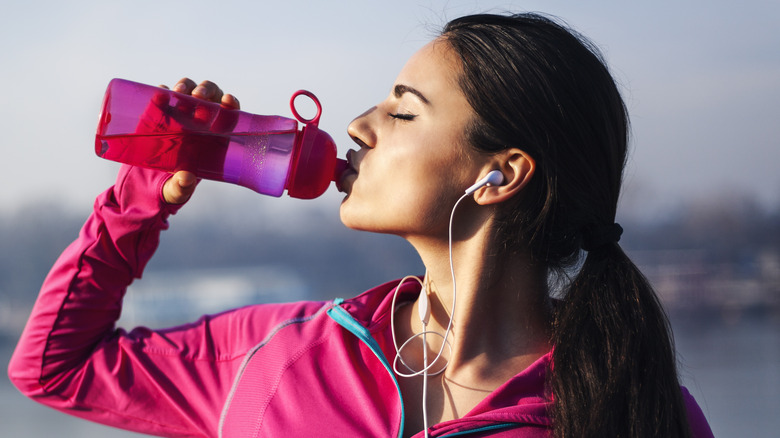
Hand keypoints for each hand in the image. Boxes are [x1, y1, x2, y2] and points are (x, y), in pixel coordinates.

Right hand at [160, 78, 240, 203]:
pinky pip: (163, 94)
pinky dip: (162, 91)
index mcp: (215, 135)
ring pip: (189, 89)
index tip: (228, 101)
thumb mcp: (178, 189)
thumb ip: (182, 188)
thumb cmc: (174, 183)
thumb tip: (185, 179)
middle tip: (198, 96)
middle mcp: (200, 119)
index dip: (231, 104)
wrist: (148, 179)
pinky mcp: (159, 112)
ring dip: (186, 86)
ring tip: (179, 93)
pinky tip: (159, 93)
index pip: (230, 113)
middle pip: (211, 95)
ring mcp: (179, 112)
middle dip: (207, 90)